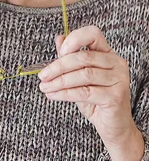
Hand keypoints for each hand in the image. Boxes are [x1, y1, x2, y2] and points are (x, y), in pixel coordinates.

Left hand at [37, 26, 135, 148]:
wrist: (112, 126)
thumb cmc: (95, 100)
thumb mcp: (79, 77)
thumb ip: (70, 58)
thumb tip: (59, 38)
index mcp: (108, 53)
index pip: (93, 34)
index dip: (75, 39)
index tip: (60, 51)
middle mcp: (116, 63)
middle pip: (83, 57)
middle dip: (58, 67)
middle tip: (43, 76)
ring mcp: (119, 79)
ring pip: (84, 75)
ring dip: (59, 81)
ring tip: (45, 87)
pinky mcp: (116, 96)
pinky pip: (85, 92)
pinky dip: (65, 93)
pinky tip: (54, 95)